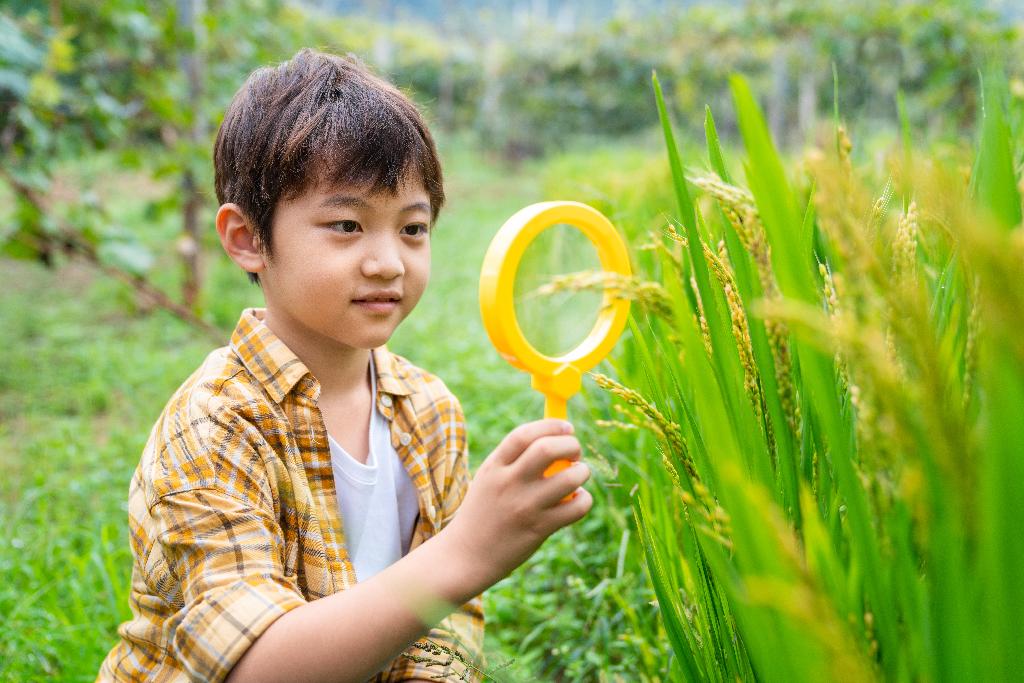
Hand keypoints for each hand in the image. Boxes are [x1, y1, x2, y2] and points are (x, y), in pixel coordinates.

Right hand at [441, 419, 592, 592]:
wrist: (465, 556)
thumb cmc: (482, 513)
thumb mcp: (488, 479)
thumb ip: (513, 460)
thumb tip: (554, 440)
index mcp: (494, 467)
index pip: (524, 434)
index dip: (551, 425)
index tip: (567, 428)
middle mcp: (509, 483)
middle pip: (548, 449)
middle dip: (571, 445)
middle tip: (575, 453)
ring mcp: (525, 506)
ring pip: (569, 478)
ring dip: (582, 472)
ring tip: (578, 476)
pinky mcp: (540, 529)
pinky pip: (576, 507)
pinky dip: (584, 500)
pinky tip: (576, 500)